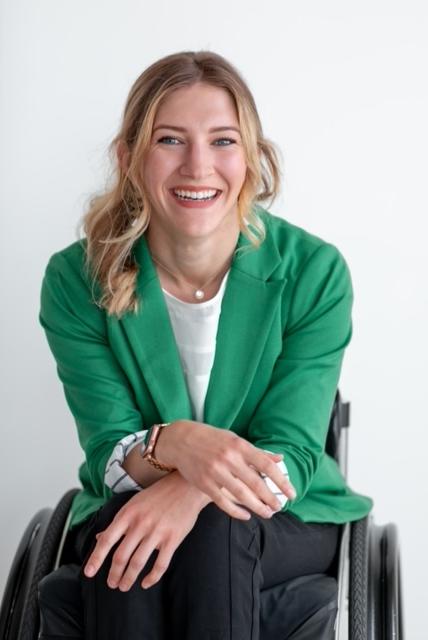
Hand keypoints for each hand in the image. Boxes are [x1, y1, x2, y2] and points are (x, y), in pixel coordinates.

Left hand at [83, 472, 206, 590]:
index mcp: (128, 514)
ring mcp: (157, 531)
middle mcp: (140, 523)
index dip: (96, 558)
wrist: (186, 486)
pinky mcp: (173, 539)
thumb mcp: (134, 504)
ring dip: (128, 578)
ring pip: (137, 563)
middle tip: (111, 584)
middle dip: (114, 574)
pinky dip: (151, 578)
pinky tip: (145, 583)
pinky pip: (160, 565)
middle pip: (121, 556)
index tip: (88, 573)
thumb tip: (100, 538)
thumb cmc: (158, 495)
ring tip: (124, 586)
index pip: (107, 540)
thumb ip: (118, 522)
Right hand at [158, 420, 296, 520]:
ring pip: (241, 495)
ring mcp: (215, 471)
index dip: (281, 481)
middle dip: (270, 498)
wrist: (181, 440)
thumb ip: (257, 452)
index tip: (291, 493)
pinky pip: (223, 502)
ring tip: (268, 513)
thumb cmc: (212, 439)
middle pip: (256, 483)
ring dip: (257, 507)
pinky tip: (246, 515)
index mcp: (239, 445)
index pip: (266, 465)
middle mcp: (228, 458)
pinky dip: (236, 511)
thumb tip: (280, 459)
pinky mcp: (204, 483)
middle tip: (280, 508)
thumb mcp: (235, 440)